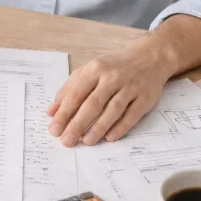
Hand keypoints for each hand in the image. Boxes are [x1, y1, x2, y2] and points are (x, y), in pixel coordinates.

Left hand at [46, 45, 171, 146]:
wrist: (149, 57)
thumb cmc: (113, 67)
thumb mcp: (88, 71)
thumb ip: (68, 90)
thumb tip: (51, 112)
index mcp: (95, 69)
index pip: (76, 94)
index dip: (64, 113)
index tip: (54, 129)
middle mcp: (112, 77)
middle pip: (93, 104)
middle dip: (78, 124)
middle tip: (66, 141)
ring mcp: (130, 87)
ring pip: (112, 111)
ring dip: (98, 128)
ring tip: (86, 142)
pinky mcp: (145, 98)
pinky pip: (131, 115)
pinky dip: (120, 128)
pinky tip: (109, 138)